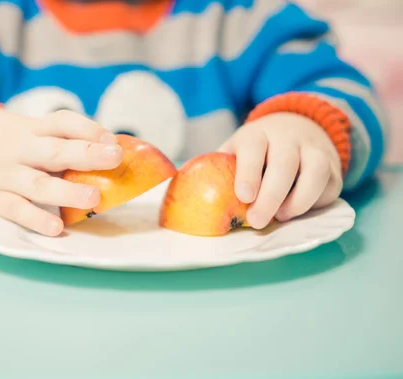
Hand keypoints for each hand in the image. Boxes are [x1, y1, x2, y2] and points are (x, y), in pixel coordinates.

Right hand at [0, 108, 122, 235]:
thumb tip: (114, 157)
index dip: (88, 129)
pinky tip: (56, 227)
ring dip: (65, 191)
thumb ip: (63, 142)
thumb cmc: (8, 142)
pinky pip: (14, 209)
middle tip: (114, 158)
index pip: (62, 122)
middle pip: (53, 150)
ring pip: (36, 183)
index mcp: (33, 129)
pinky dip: (35, 219)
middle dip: (85, 154)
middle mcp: (20, 149)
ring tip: (93, 197)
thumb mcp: (29, 131)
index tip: (113, 140)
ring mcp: (5, 174)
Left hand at [219, 112, 342, 228]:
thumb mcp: (234, 151)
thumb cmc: (255, 151)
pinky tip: (297, 211)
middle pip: (285, 163)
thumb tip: (187, 191)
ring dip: (299, 200)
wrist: (297, 128)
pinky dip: (314, 203)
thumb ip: (217, 169)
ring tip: (281, 217)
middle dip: (271, 196)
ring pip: (315, 172)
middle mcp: (288, 139)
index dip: (249, 172)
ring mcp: (314, 151)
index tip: (244, 196)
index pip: (254, 148)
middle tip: (257, 222)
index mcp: (257, 135)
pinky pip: (329, 188)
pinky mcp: (333, 168)